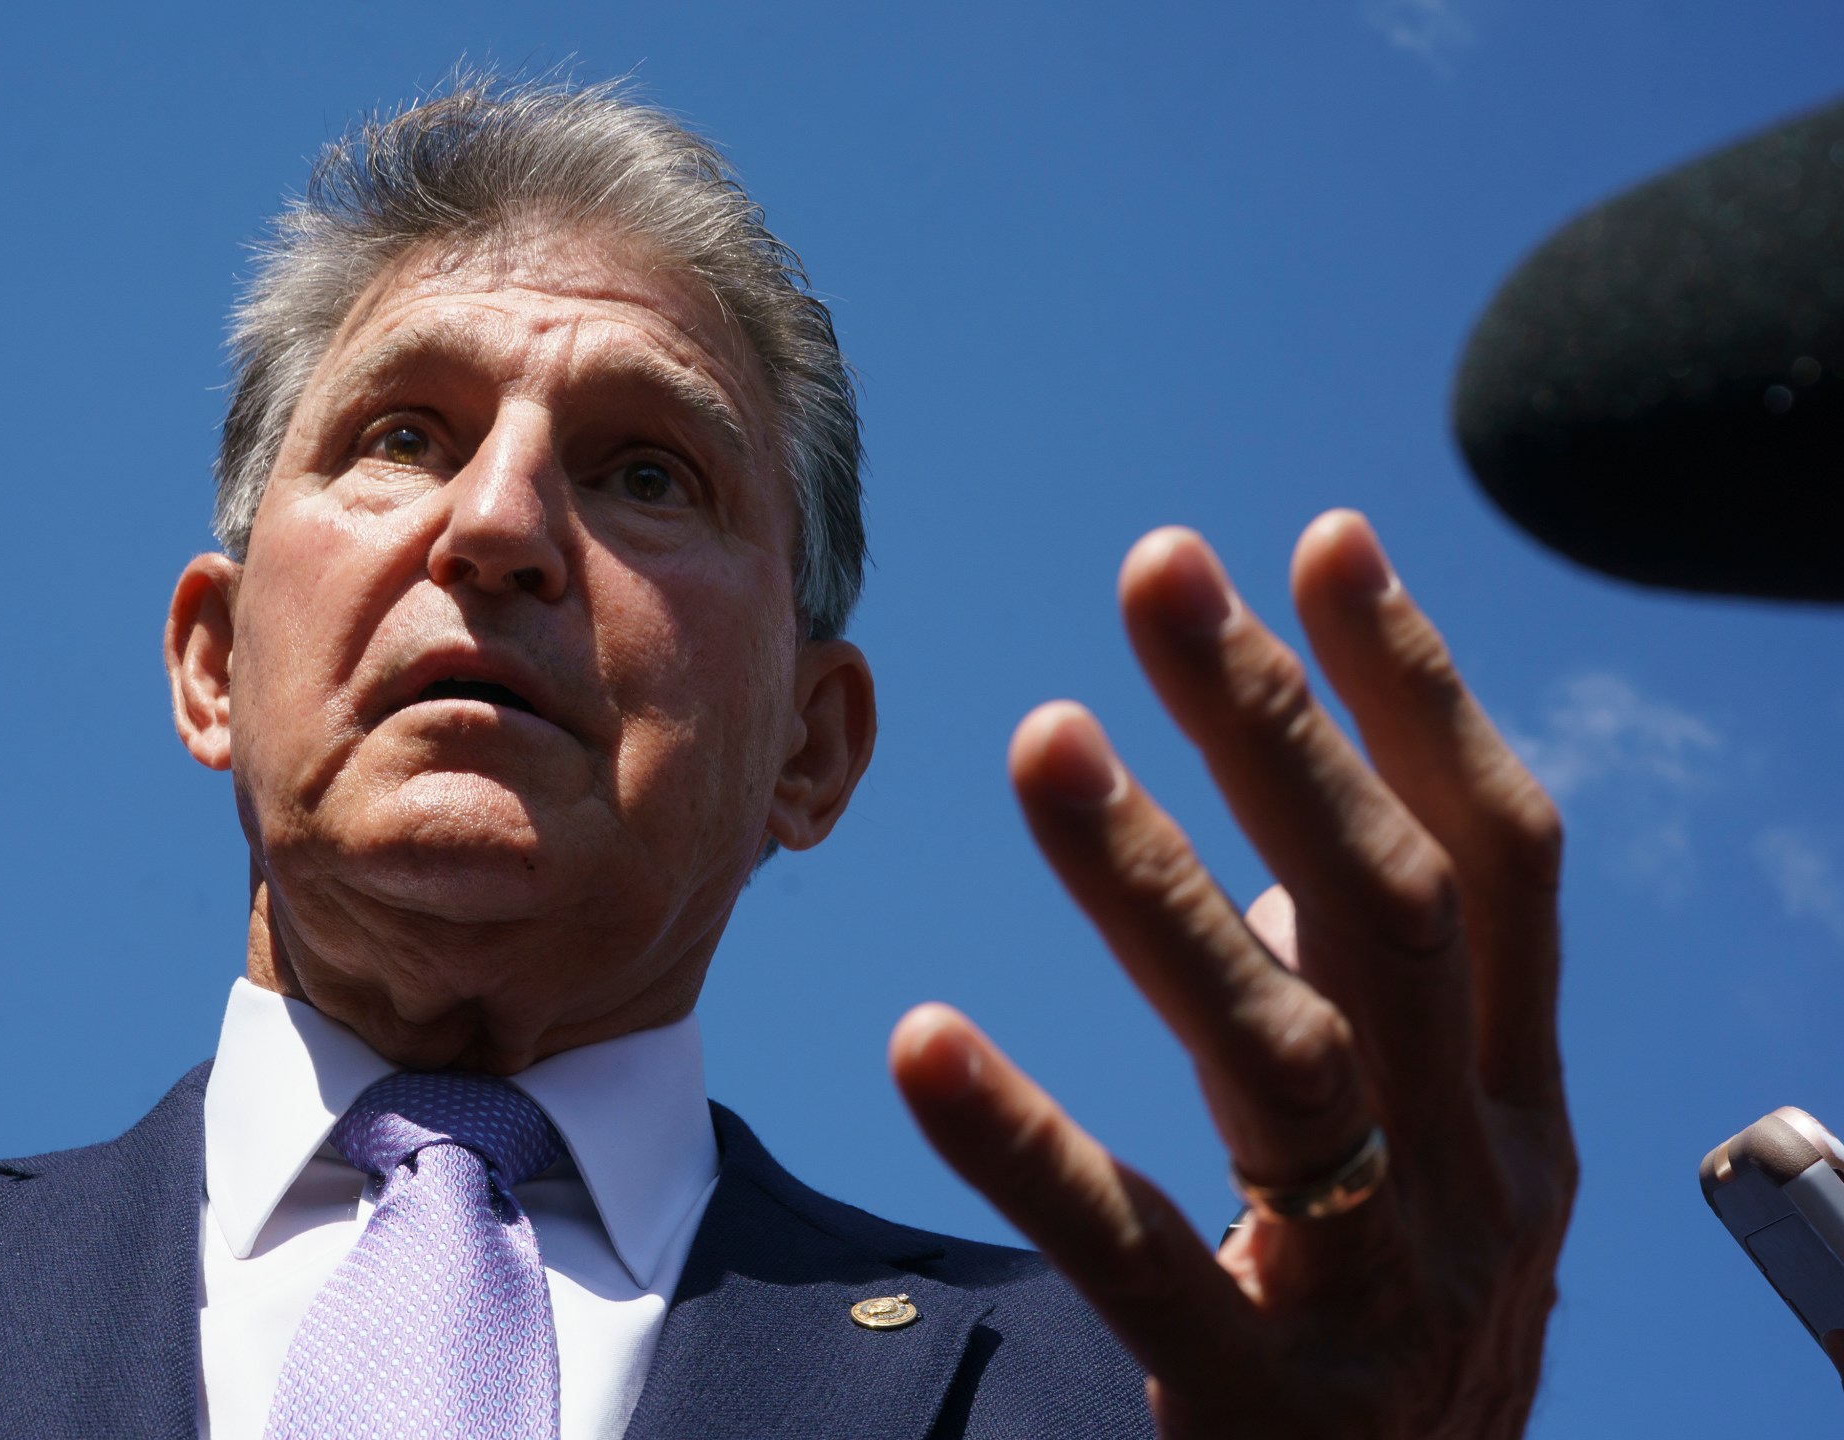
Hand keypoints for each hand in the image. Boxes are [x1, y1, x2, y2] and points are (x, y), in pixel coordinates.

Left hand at [890, 513, 1573, 1437]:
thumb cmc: (1379, 1348)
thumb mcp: (1425, 1180)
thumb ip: (1367, 1025)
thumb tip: (1271, 851)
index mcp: (1520, 1111)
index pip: (1501, 866)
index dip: (1422, 695)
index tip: (1324, 541)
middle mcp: (1485, 1186)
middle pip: (1391, 919)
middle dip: (1280, 728)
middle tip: (1157, 567)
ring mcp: (1386, 1298)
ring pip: (1287, 1057)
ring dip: (1164, 884)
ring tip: (1045, 736)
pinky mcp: (1266, 1406)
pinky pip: (1141, 1256)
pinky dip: (1032, 1142)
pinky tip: (920, 1039)